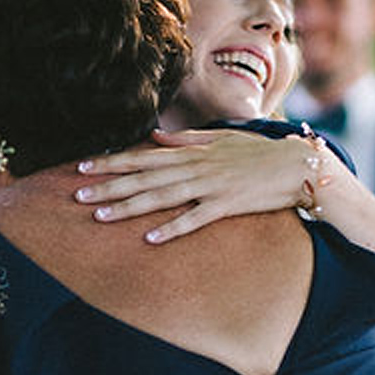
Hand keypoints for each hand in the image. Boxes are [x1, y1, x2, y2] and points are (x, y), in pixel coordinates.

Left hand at [74, 127, 336, 242]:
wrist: (298, 165)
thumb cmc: (259, 152)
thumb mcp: (220, 139)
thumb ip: (185, 139)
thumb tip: (153, 136)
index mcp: (192, 151)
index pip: (144, 156)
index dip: (112, 162)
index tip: (83, 166)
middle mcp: (196, 167)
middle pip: (144, 177)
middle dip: (109, 186)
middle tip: (76, 193)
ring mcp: (211, 186)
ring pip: (162, 197)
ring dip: (129, 207)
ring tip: (99, 216)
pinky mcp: (228, 206)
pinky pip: (195, 219)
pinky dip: (173, 228)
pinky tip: (150, 238)